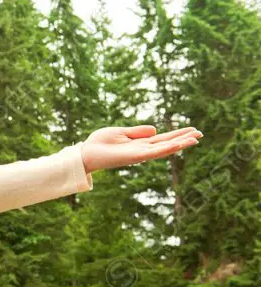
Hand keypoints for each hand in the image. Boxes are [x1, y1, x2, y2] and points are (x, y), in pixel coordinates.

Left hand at [80, 126, 202, 172]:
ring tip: (195, 139)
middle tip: (200, 133)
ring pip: (164, 149)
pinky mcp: (134, 157)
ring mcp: (139, 154)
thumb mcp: (121, 132)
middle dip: (183, 139)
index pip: (163, 138)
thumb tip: (155, 129)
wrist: (86, 152)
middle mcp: (142, 150)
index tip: (192, 129)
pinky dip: (166, 149)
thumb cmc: (100, 143)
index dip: (177, 134)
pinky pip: (153, 153)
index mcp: (139, 143)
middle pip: (167, 143)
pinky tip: (178, 145)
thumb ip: (137, 131)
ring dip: (180, 144)